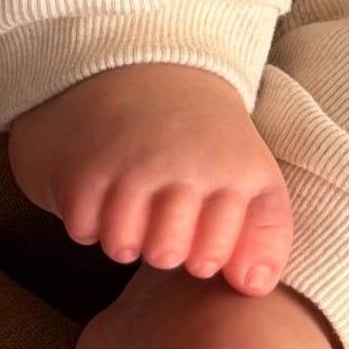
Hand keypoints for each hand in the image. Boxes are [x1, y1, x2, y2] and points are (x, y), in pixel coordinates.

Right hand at [6, 61, 292, 295]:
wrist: (139, 62)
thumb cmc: (201, 136)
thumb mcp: (250, 172)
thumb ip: (263, 232)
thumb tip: (254, 286)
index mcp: (235, 170)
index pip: (217, 258)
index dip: (205, 252)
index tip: (202, 221)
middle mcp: (187, 167)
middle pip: (168, 257)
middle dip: (163, 245)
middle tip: (163, 207)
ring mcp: (134, 166)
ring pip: (123, 248)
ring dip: (122, 233)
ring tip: (132, 198)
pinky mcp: (86, 167)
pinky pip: (84, 231)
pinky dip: (87, 218)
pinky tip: (102, 186)